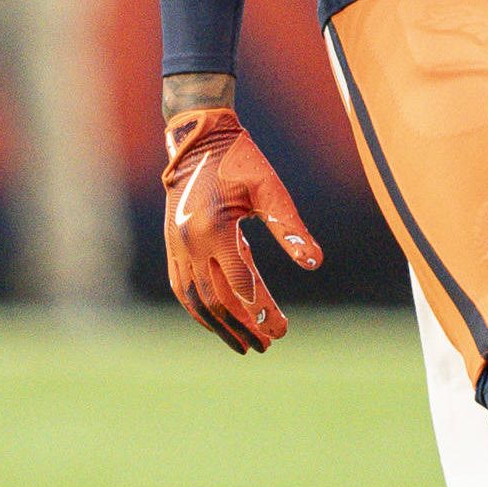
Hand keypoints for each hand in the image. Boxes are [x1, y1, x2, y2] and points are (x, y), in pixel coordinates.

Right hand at [161, 107, 321, 352]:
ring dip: (220, 326)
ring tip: (245, 345)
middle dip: (243, 325)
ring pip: (195, 299)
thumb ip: (291, 227)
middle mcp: (190, 243)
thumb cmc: (242, 162)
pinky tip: (220, 323)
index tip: (280, 329)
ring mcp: (176, 246)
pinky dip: (200, 310)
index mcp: (214, 229)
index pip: (240, 282)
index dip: (260, 309)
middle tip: (269, 345)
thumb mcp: (271, 190)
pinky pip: (183, 288)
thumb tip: (315, 262)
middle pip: (216, 299)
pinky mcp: (171, 246)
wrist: (197, 141)